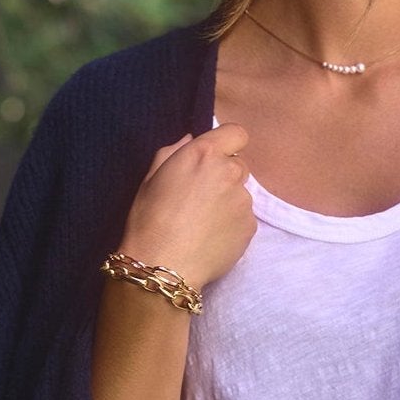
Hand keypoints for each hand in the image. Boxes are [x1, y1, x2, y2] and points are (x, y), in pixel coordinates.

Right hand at [120, 124, 256, 290]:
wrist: (163, 266)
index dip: (228, 144)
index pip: (236, 133)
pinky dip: (232, 224)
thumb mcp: (151, 178)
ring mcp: (243, 200)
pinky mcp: (251, 226)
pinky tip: (211, 237)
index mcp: (204, 154)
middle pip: (239, 165)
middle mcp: (229, 171)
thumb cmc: (149, 220)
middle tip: (201, 197)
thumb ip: (174, 151)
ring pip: (241, 193)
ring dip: (228, 201)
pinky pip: (245, 218)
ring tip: (203, 222)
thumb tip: (191, 139)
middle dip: (224, 175)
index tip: (215, 158)